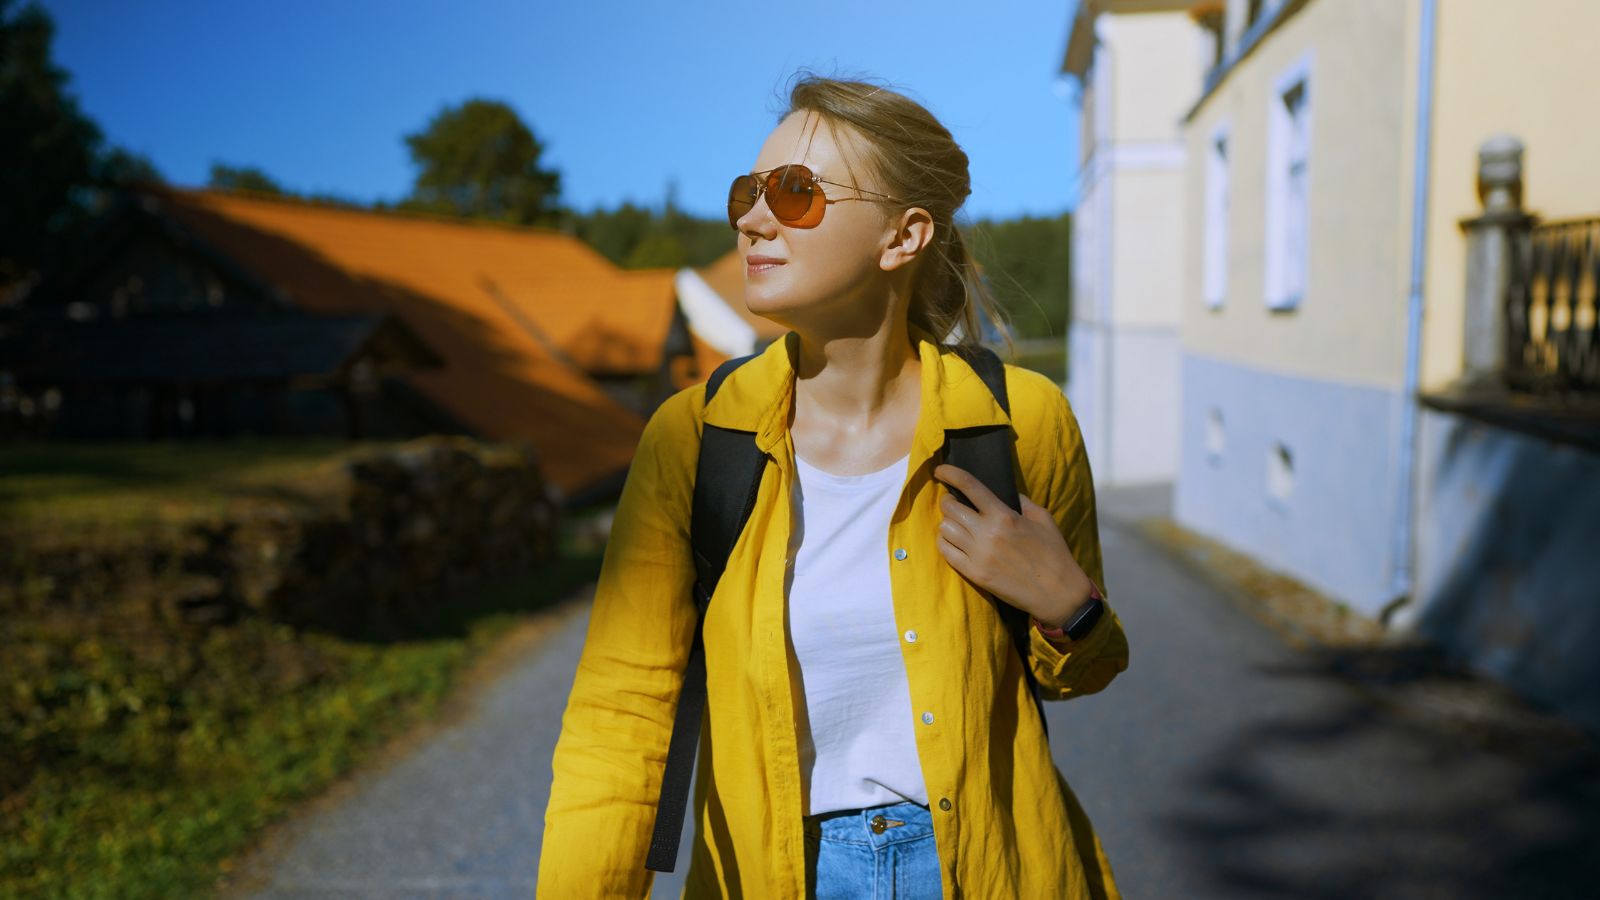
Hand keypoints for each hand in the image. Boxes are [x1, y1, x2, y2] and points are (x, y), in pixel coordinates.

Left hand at [932, 463, 1095, 627]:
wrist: (1057, 592)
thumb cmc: (1054, 553)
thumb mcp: (1043, 518)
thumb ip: (1022, 502)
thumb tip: (1006, 493)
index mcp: (1004, 516)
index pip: (969, 486)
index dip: (951, 473)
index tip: (940, 470)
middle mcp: (987, 533)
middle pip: (950, 508)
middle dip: (948, 501)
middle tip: (954, 503)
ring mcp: (978, 555)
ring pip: (944, 528)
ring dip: (947, 522)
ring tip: (957, 524)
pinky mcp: (974, 574)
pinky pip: (946, 551)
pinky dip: (945, 542)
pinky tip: (953, 540)